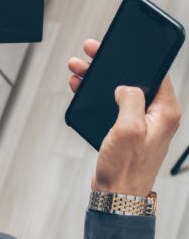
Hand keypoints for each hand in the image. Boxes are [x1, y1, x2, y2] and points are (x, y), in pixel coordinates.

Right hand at [68, 39, 181, 196]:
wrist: (116, 194)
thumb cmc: (126, 169)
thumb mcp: (129, 128)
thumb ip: (130, 99)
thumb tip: (124, 86)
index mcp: (165, 112)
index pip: (156, 74)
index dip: (136, 59)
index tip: (118, 50)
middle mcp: (155, 116)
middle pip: (133, 81)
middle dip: (110, 68)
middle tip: (91, 56)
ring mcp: (140, 123)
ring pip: (119, 92)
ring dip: (99, 81)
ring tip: (79, 72)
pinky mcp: (126, 130)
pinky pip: (112, 106)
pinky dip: (97, 97)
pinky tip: (82, 91)